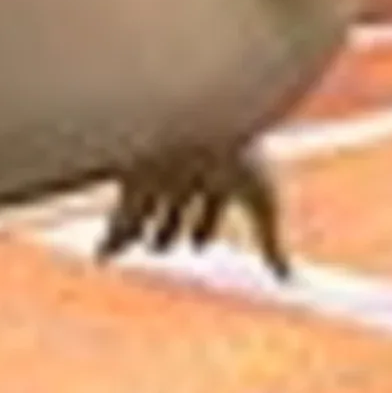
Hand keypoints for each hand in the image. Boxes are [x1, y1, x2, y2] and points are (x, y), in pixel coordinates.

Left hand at [97, 144, 292, 280]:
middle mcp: (185, 173)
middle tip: (159, 247)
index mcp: (219, 172)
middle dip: (168, 230)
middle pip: (174, 208)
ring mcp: (157, 174)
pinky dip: (114, 241)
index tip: (198, 244)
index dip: (205, 227)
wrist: (201, 114)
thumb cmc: (239, 152)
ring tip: (115, 255)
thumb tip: (287, 279)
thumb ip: (272, 242)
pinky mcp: (131, 177)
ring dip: (133, 235)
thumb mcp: (262, 201)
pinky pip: (120, 217)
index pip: (211, 205)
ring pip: (144, 213)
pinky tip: (104, 258)